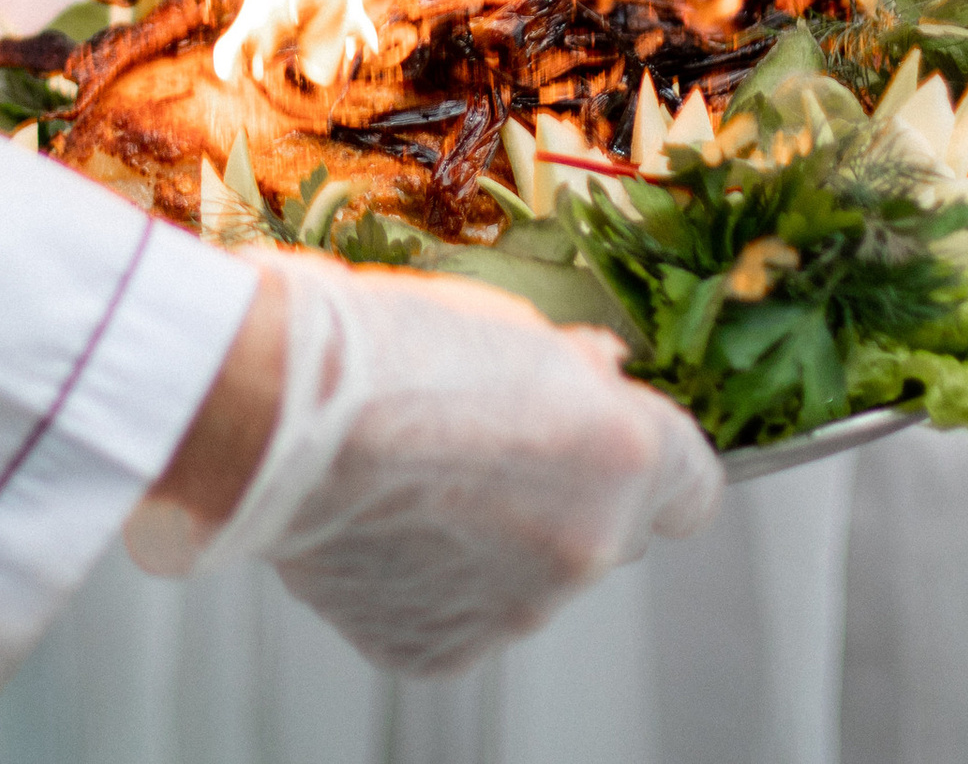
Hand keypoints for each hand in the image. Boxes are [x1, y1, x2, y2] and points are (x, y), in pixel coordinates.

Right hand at [130, 253, 720, 678]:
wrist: (272, 409)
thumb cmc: (379, 345)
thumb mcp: (503, 320)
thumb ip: (568, 369)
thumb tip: (593, 379)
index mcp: (622, 454)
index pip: (695, 484)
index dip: (651, 455)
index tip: (612, 435)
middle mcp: (585, 549)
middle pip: (605, 531)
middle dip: (560, 491)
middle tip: (479, 437)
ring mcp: (512, 611)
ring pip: (526, 577)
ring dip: (490, 535)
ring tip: (408, 470)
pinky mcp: (437, 648)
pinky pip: (456, 612)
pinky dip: (428, 576)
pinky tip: (380, 517)